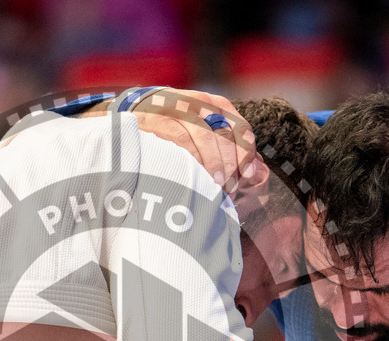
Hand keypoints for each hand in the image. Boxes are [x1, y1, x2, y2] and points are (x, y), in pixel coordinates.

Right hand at [126, 88, 259, 195]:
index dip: (246, 153)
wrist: (137, 110)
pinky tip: (195, 174)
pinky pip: (181, 140)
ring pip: (206, 137)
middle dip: (230, 165)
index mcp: (216, 104)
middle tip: (229, 189)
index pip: (240, 128)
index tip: (247, 175)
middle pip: (224, 135)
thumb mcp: (202, 126)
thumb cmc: (176, 126)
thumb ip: (224, 144)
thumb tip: (251, 171)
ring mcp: (180, 108)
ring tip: (215, 186)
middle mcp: (200, 102)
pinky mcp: (160, 118)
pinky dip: (192, 159)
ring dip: (213, 164)